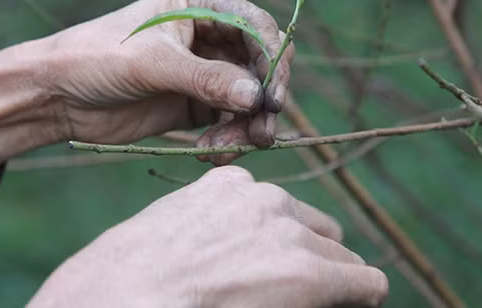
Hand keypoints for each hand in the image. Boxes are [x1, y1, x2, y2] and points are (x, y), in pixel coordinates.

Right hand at [28, 166, 387, 307]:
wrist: (118, 302)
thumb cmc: (126, 281)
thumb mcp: (175, 235)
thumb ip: (218, 231)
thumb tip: (242, 258)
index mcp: (231, 186)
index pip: (283, 213)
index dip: (287, 248)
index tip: (274, 274)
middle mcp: (267, 200)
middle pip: (319, 232)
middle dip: (316, 262)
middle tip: (293, 295)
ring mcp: (290, 236)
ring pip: (341, 260)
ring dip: (333, 283)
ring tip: (314, 304)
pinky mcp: (309, 275)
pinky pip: (364, 284)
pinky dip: (360, 298)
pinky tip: (356, 304)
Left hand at [42, 0, 293, 163]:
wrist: (56, 95)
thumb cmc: (96, 58)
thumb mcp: (152, 64)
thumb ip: (207, 79)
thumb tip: (257, 96)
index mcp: (202, 1)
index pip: (258, 25)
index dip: (272, 60)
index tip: (272, 98)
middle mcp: (212, 30)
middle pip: (263, 63)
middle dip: (264, 99)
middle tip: (260, 133)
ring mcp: (208, 67)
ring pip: (251, 96)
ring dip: (246, 125)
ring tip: (223, 150)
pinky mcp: (199, 101)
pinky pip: (232, 119)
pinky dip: (230, 138)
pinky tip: (210, 153)